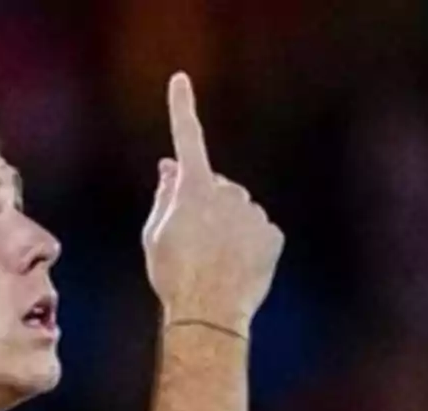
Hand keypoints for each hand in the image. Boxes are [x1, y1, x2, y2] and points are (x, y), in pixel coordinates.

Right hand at [142, 73, 283, 335]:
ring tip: (211, 261)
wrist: (209, 314)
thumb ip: (164, 196)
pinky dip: (247, 244)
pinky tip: (233, 267)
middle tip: (188, 242)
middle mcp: (228, 192)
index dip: (182, 108)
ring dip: (225, 226)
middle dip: (203, 202)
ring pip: (237, 210)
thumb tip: (170, 167)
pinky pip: (257, 231)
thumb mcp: (154, 235)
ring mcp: (253, 212)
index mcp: (193, 189)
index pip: (186, 139)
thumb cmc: (173, 275)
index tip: (180, 80)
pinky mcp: (273, 234)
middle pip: (214, 185)